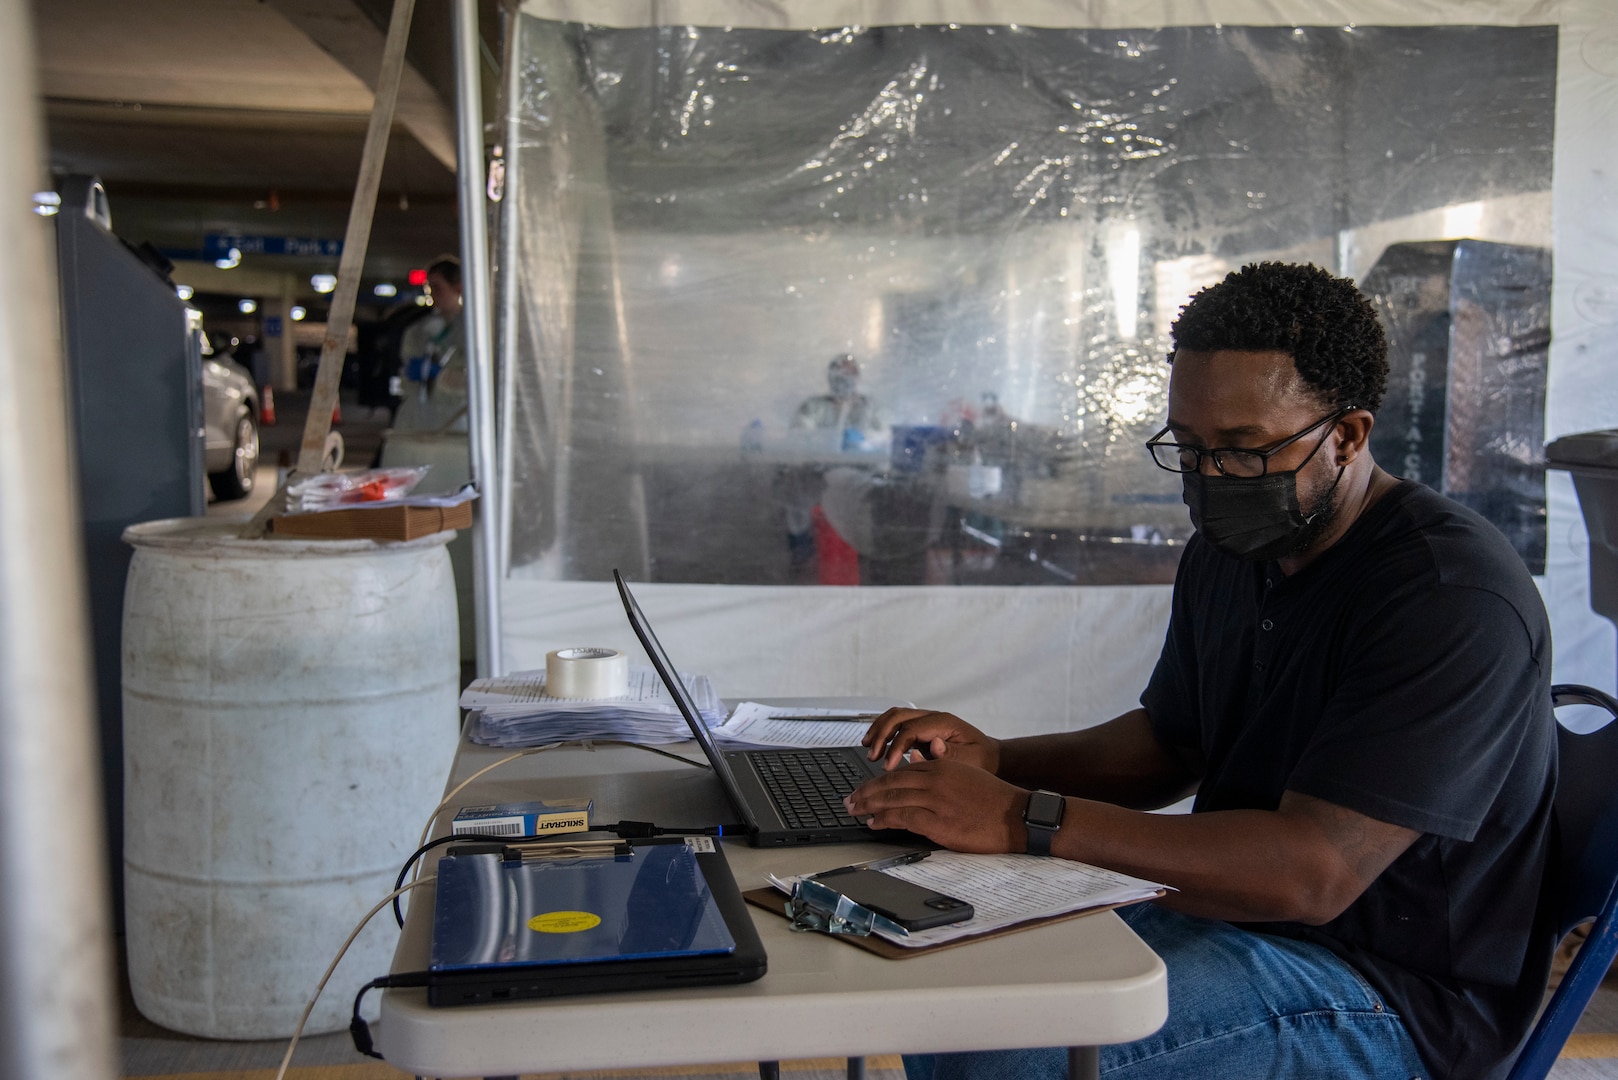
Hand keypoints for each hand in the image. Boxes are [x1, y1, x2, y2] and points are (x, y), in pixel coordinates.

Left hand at [843, 759, 1026, 853]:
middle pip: (890, 783)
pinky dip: (884, 820)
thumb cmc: (994, 799)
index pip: (900, 771)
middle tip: (849, 799)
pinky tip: (874, 823)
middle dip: (866, 792)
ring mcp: (935, 801)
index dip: (879, 780)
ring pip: (891, 799)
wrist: (1018, 816)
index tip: (866, 788)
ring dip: (869, 805)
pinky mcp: (938, 822)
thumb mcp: (965, 774)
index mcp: (941, 766)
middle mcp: (935, 780)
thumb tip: (913, 761)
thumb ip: (939, 768)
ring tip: (855, 810)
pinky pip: (902, 818)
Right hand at [862, 707, 1001, 772]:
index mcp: (944, 723)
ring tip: (868, 749)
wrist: (991, 757)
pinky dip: (884, 733)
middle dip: (881, 734)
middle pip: (898, 716)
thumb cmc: (982, 760)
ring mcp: (926, 721)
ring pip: (894, 716)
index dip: (896, 747)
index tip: (887, 767)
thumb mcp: (972, 760)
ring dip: (879, 731)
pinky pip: (897, 725)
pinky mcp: (921, 730)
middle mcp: (933, 717)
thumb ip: (951, 754)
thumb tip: (932, 745)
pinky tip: (876, 747)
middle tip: (872, 755)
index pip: (911, 729)